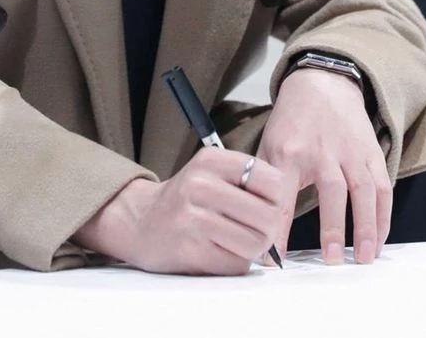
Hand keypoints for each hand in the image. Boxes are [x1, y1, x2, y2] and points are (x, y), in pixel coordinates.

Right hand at [74, 146, 284, 274]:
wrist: (141, 221)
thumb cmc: (186, 198)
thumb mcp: (210, 170)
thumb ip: (246, 177)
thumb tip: (284, 201)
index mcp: (211, 160)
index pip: (271, 180)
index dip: (277, 198)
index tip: (266, 203)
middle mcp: (201, 185)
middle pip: (268, 216)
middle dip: (269, 229)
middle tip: (256, 228)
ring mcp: (194, 219)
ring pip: (255, 243)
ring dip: (253, 248)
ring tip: (238, 240)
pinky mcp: (190, 250)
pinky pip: (236, 264)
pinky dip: (235, 262)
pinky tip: (220, 251)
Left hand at [257, 68, 391, 263]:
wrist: (322, 83)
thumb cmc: (292, 122)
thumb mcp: (269, 145)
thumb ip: (265, 182)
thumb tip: (253, 225)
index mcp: (289, 152)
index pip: (282, 194)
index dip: (279, 228)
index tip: (274, 258)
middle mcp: (322, 151)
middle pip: (331, 191)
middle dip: (332, 228)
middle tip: (331, 262)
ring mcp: (350, 151)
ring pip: (363, 190)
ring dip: (366, 226)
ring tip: (363, 258)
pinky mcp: (371, 152)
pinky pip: (382, 186)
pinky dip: (383, 215)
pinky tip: (378, 240)